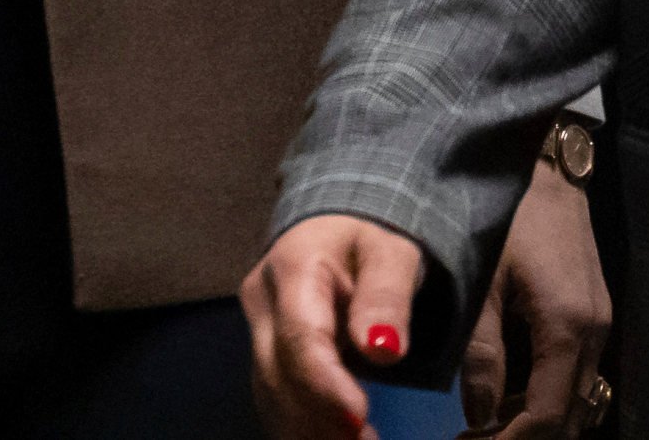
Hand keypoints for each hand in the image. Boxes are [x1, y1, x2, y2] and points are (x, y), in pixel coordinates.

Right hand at [242, 213, 425, 439]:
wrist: (335, 229)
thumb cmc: (368, 240)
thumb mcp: (392, 254)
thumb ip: (387, 297)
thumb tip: (383, 350)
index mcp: (294, 266)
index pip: (301, 337)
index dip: (325, 384)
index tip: (359, 419)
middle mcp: (263, 301)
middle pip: (279, 372)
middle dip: (320, 418)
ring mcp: (257, 328)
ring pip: (271, 392)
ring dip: (310, 429)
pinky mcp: (262, 352)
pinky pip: (274, 396)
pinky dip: (302, 425)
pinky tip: (335, 437)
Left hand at [468, 161, 612, 438]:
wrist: (546, 166)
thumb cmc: (506, 215)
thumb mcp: (482, 283)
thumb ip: (482, 352)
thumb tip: (479, 415)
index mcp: (568, 327)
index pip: (548, 416)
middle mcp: (595, 332)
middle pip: (569, 416)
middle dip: (523, 437)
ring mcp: (600, 322)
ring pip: (576, 399)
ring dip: (536, 420)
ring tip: (485, 425)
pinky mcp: (594, 312)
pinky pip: (577, 375)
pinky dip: (547, 396)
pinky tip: (510, 394)